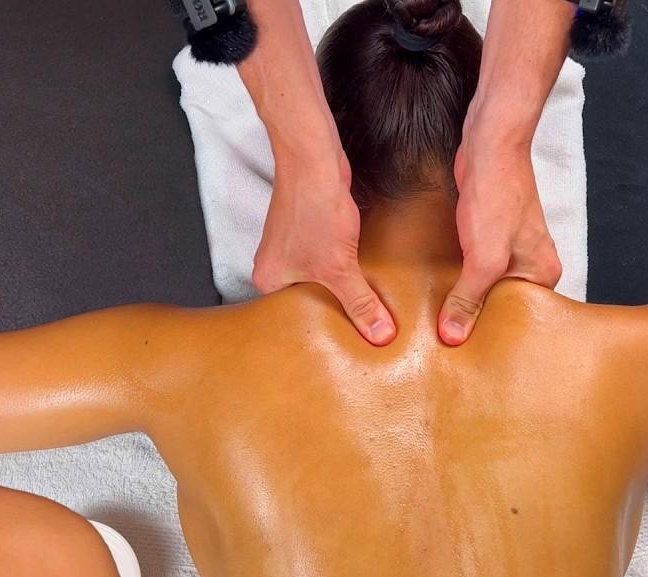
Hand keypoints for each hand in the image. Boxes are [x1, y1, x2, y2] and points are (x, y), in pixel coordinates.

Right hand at [252, 156, 395, 345]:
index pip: (295, 319)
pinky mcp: (306, 234)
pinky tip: (362, 275)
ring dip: (342, 288)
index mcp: (268, 282)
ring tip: (364, 306)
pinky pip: (325, 263)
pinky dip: (343, 269)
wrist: (313, 160)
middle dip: (334, 311)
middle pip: (308, 301)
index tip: (345, 345)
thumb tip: (379, 334)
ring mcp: (289, 250)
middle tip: (360, 331)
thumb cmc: (313, 209)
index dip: (321, 331)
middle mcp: (273, 268)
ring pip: (319, 282)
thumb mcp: (339, 267)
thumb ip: (359, 302)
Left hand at [441, 135, 561, 344]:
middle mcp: (529, 264)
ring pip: (483, 288)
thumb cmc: (496, 196)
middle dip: (475, 321)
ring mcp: (508, 251)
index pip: (520, 318)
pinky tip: (436, 295)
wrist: (489, 148)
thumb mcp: (483, 257)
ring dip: (462, 301)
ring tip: (439, 327)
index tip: (468, 354)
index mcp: (542, 274)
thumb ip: (470, 297)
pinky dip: (456, 281)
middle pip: (500, 306)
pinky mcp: (486, 238)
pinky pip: (471, 270)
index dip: (493, 335)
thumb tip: (454, 335)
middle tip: (448, 345)